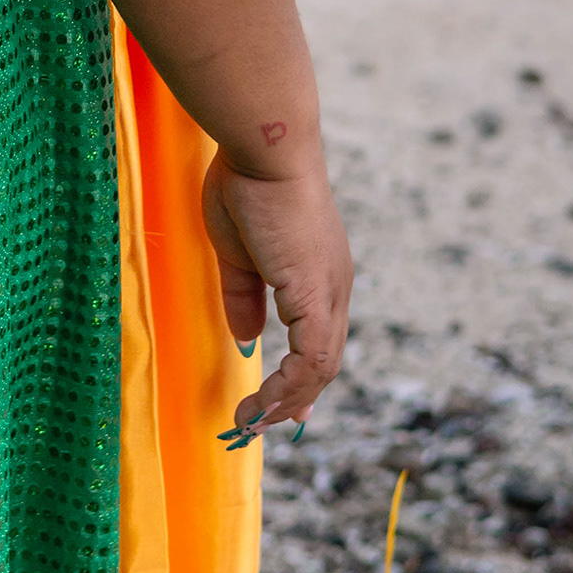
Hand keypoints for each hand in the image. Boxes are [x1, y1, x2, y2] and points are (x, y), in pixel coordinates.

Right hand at [202, 151, 352, 438]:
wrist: (264, 147)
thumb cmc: (246, 182)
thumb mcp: (238, 250)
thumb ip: (243, 295)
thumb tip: (247, 338)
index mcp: (319, 272)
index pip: (319, 336)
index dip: (302, 375)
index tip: (280, 405)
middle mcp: (335, 285)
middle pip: (324, 359)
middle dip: (294, 398)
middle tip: (262, 424)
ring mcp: (330, 290)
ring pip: (321, 366)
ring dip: (288, 401)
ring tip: (253, 420)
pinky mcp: (316, 295)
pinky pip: (311, 359)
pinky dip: (289, 387)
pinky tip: (262, 402)